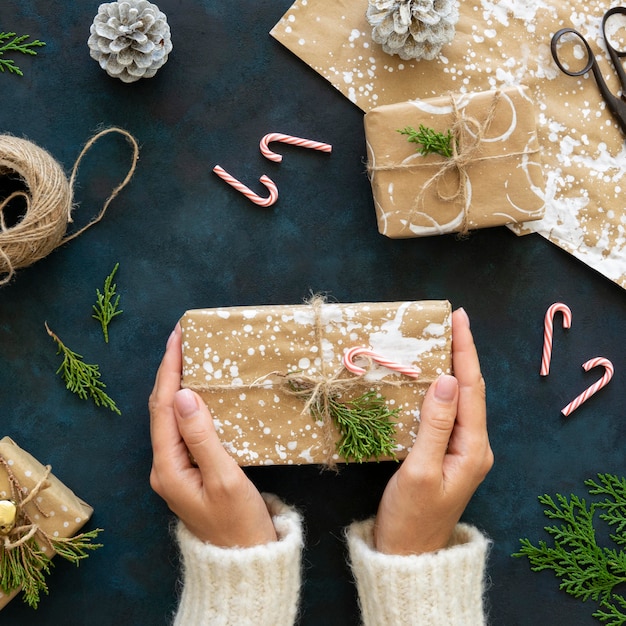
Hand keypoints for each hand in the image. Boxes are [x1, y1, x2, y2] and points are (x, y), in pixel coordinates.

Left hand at [149, 324, 276, 546]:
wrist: (242, 557)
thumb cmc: (238, 521)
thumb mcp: (224, 478)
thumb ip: (202, 436)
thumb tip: (185, 394)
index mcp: (168, 466)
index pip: (163, 407)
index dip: (169, 370)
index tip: (177, 339)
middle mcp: (163, 465)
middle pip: (161, 408)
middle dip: (169, 371)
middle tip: (181, 339)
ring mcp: (174, 468)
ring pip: (170, 417)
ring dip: (177, 385)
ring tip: (187, 356)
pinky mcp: (187, 469)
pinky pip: (182, 428)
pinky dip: (188, 403)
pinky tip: (198, 391)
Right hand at [373, 308, 492, 554]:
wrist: (407, 555)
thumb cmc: (410, 516)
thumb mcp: (419, 470)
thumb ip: (435, 425)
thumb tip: (448, 380)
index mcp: (473, 448)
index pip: (472, 388)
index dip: (465, 350)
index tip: (459, 318)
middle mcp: (474, 446)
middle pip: (471, 389)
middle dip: (462, 353)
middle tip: (449, 322)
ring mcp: (462, 451)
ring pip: (460, 400)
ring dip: (452, 368)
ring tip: (440, 341)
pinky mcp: (447, 454)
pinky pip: (447, 413)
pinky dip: (440, 389)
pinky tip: (429, 378)